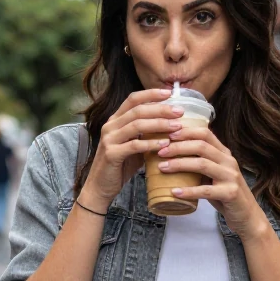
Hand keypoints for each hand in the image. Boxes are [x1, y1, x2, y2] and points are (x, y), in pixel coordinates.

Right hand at [80, 88, 179, 207]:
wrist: (100, 187)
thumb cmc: (120, 166)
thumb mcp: (134, 146)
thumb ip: (146, 135)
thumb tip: (171, 125)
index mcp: (115, 120)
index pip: (133, 99)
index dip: (151, 94)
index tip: (170, 92)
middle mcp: (110, 126)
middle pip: (137, 110)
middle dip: (160, 109)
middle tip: (179, 112)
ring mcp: (109, 139)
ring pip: (136, 125)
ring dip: (159, 124)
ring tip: (177, 127)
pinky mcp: (111, 154)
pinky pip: (133, 145)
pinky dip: (151, 144)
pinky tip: (165, 144)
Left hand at [156, 126, 268, 238]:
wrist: (246, 214)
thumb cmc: (224, 192)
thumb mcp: (213, 174)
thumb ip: (199, 162)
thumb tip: (169, 154)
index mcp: (224, 153)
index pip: (205, 134)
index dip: (186, 132)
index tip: (167, 135)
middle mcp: (228, 161)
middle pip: (201, 146)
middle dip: (178, 147)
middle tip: (160, 152)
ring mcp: (230, 177)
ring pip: (202, 164)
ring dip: (179, 165)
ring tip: (162, 168)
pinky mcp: (230, 193)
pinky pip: (206, 191)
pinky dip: (189, 191)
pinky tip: (175, 192)